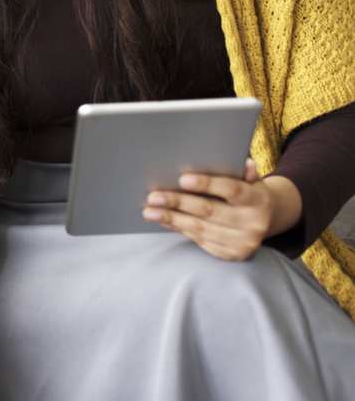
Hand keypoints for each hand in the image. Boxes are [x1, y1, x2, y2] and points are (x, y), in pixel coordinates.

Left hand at [142, 159, 302, 260]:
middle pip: (209, 211)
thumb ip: (244, 172)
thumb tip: (243, 162)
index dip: (206, 184)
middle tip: (153, 197)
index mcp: (258, 199)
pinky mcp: (231, 254)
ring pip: (200, 228)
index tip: (181, 179)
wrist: (266, 220)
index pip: (231, 189)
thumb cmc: (248, 192)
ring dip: (171, 219)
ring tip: (149, 211)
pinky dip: (179, 229)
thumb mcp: (250, 180)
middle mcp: (253, 223)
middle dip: (177, 202)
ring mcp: (242, 242)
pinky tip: (164, 221)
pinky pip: (199, 240)